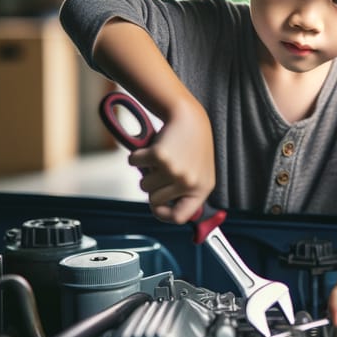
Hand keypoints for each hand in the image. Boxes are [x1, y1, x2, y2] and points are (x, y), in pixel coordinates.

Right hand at [128, 95, 214, 223]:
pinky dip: (137, 156)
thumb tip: (165, 214)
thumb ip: (186, 194)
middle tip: (163, 170)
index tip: (159, 206)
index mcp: (201, 189)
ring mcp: (174, 170)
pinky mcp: (159, 156)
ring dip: (146, 172)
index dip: (164, 214)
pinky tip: (152, 148)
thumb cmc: (192, 146)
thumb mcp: (198, 173)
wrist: (190, 118)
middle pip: (155, 201)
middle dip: (153, 187)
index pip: (179, 217)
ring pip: (144, 185)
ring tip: (161, 158)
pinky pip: (135, 164)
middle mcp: (189, 182)